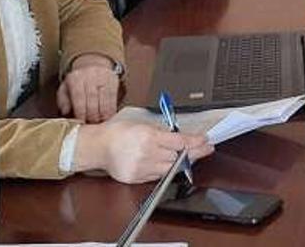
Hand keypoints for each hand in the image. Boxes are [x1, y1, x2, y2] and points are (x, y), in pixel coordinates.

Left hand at [57, 54, 118, 122]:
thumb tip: (65, 112)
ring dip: (103, 113)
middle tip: (92, 125)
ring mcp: (103, 77)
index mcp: (76, 79)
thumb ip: (63, 100)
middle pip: (92, 99)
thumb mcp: (65, 87)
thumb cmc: (77, 80)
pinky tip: (109, 115)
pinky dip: (112, 108)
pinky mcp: (113, 80)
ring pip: (104, 98)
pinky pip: (113, 96)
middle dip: (93, 115)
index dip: (81, 112)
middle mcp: (90, 76)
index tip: (82, 122)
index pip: (79, 97)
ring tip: (101, 123)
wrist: (92, 63)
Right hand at [74, 122, 213, 182]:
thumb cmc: (119, 132)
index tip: (205, 140)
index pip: (180, 142)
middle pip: (178, 157)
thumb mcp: (143, 124)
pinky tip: (173, 164)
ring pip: (170, 168)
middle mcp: (146, 154)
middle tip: (206, 148)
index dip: (195, 142)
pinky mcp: (136, 178)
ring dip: (183, 162)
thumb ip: (163, 132)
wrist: (98, 146)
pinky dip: (167, 169)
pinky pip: (158, 176)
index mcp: (149, 137)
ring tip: (193, 155)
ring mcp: (141, 168)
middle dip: (193, 152)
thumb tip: (182, 138)